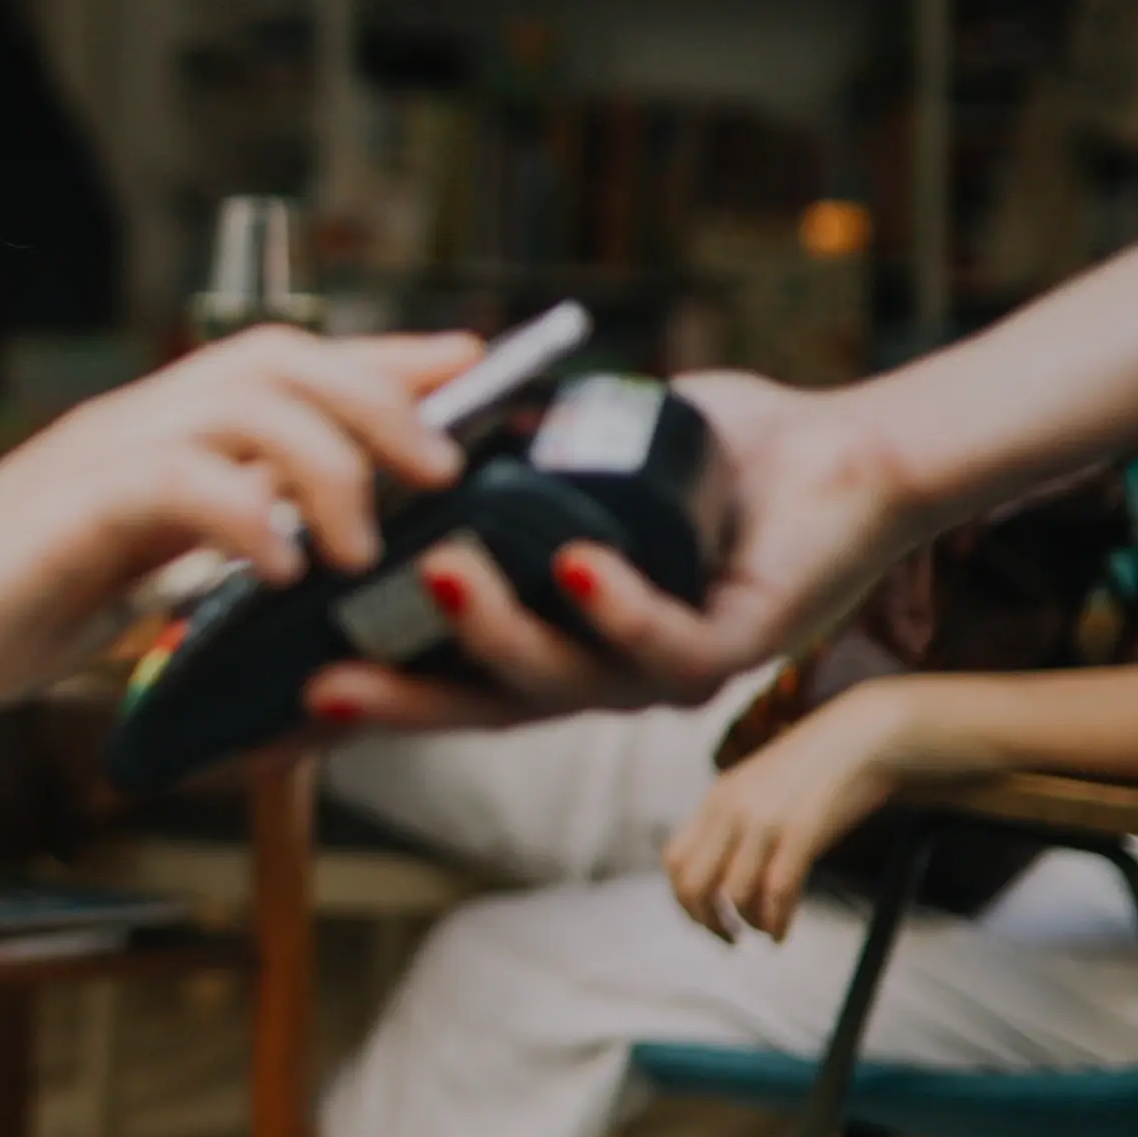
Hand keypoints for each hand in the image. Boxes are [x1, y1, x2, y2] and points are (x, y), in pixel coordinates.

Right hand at [0, 326, 476, 726]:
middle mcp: (130, 424)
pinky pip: (184, 483)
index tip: (475, 368)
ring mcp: (96, 458)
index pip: (284, 364)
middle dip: (382, 401)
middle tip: (446, 470)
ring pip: (246, 401)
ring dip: (331, 461)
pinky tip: (282, 573)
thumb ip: (192, 558)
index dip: (383, 360)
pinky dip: (250, 518)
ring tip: (366, 541)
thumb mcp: (119, 583)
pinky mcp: (69, 508)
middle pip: (282, 358)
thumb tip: (280, 565)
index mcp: (147, 437)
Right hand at [302, 370, 923, 731]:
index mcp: (564, 641)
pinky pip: (665, 646)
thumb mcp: (580, 454)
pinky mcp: (738, 646)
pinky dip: (618, 609)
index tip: (292, 699)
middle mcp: (607, 674)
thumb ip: (504, 456)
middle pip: (489, 706)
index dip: (376, 697)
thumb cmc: (719, 455)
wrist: (845, 450)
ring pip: (565, 681)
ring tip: (444, 573)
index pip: (453, 683)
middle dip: (402, 701)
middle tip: (323, 684)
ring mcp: (668, 671)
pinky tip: (580, 564)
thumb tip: (402, 430)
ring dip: (499, 634)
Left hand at [658, 684, 922, 940]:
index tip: (707, 919)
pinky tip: (782, 934)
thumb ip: (736, 819)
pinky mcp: (802, 831)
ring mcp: (764, 820)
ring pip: (735, 896)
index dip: (685, 900)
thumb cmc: (818, 766)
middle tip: (729, 939)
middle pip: (692, 885)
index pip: (675, 862)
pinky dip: (775, 922)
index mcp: (717, 799)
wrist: (866, 734)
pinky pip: (776, 892)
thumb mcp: (761, 786)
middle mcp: (731, 810)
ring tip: (767, 931)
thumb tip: (723, 867)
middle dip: (707, 922)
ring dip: (750, 924)